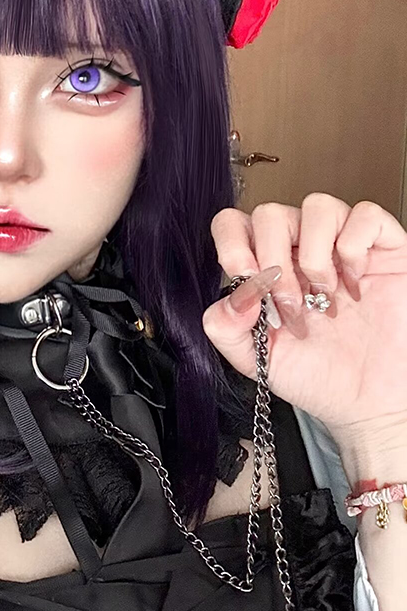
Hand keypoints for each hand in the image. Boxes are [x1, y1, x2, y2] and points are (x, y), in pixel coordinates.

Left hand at [201, 194, 406, 439]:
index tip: (246, 278)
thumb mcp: (257, 360)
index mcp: (265, 269)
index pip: (234, 225)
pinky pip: (364, 215)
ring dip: (313, 257)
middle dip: (274, 262)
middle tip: (291, 307)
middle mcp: (300, 251)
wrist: (370, 404)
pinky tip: (354, 286)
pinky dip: (353, 249)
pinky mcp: (384, 248)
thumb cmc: (320, 379)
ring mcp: (342, 246)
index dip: (233, 243)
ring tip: (323, 298)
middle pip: (270, 214)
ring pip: (316, 205)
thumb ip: (226, 330)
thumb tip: (230, 296)